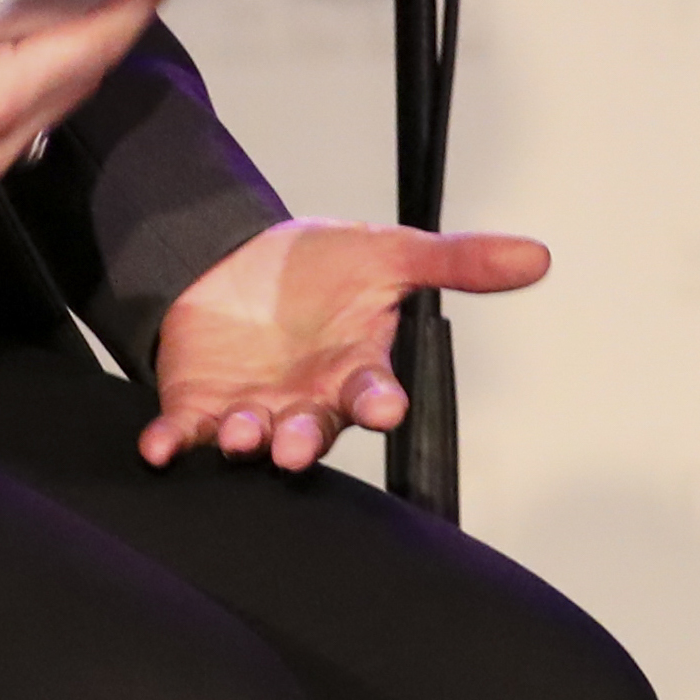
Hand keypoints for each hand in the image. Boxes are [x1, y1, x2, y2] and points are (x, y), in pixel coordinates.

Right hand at [0, 0, 181, 197]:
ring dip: (70, 56)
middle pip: (79, 79)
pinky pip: (16, 128)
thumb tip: (37, 2)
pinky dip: (30, 87)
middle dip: (108, 24)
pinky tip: (24, 49)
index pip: (91, 48)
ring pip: (51, 106)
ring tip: (82, 0)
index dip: (134, 1)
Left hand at [143, 218, 555, 470]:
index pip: (371, 393)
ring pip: (253, 441)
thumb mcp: (389, 252)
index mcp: (353, 370)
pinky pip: (186, 436)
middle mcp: (306, 401)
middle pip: (310, 431)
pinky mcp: (198, 410)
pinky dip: (173, 445)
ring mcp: (253, 410)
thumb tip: (537, 256)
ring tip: (242, 434)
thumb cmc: (319, 267)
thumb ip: (457, 261)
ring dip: (246, 443)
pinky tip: (162, 447)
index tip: (385, 406)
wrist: (238, 260)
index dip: (377, 402)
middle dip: (303, 441)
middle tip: (295, 446)